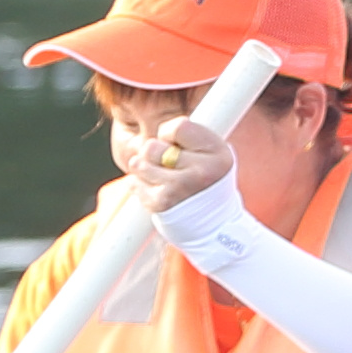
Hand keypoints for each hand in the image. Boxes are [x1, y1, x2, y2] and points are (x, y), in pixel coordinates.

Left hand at [125, 111, 252, 242]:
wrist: (214, 227)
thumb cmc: (208, 183)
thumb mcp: (213, 154)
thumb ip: (190, 137)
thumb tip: (155, 125)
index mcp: (217, 153)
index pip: (178, 127)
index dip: (169, 134)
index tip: (175, 144)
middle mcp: (201, 171)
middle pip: (152, 146)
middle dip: (153, 152)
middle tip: (165, 163)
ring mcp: (180, 189)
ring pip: (139, 163)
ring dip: (143, 168)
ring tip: (158, 175)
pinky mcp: (162, 204)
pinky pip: (134, 183)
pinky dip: (139, 185)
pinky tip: (155, 190)